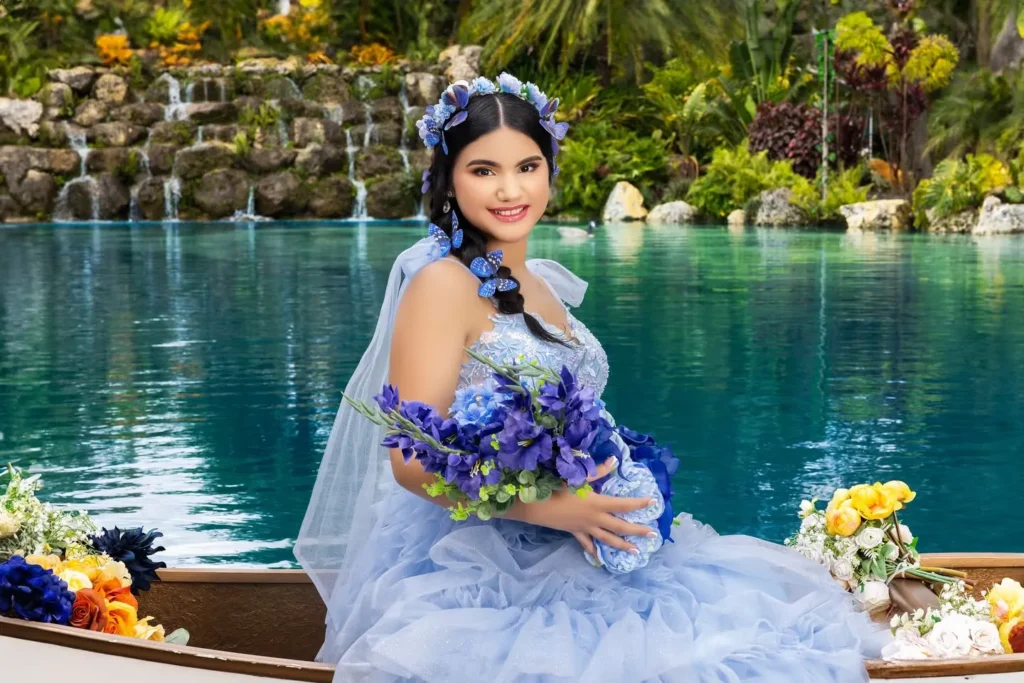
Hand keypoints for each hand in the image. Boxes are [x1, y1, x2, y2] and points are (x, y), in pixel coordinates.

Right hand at [511, 457, 655, 559]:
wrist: (536, 507)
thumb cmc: (556, 489)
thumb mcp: (577, 479)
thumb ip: (597, 472)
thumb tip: (614, 460)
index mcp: (598, 503)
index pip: (624, 505)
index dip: (639, 504)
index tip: (653, 502)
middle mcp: (595, 518)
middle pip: (620, 527)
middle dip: (638, 531)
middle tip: (653, 535)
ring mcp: (586, 528)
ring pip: (608, 539)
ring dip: (622, 545)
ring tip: (636, 551)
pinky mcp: (575, 533)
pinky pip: (587, 544)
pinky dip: (594, 551)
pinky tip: (600, 560)